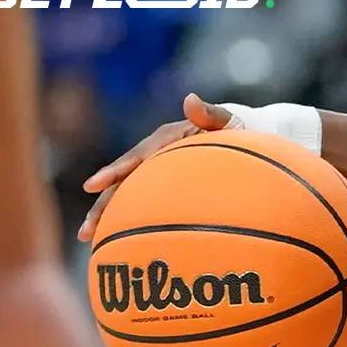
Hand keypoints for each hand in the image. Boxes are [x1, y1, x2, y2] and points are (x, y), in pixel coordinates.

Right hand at [77, 95, 321, 242]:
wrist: (260, 140)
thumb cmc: (246, 129)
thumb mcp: (232, 120)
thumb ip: (212, 114)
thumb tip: (190, 99)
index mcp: (167, 141)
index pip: (137, 157)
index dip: (115, 170)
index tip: (94, 185)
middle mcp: (159, 158)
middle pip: (125, 184)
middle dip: (103, 207)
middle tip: (85, 232)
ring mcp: (164, 175)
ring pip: (132, 198)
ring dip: (111, 219)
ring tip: (90, 242)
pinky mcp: (172, 189)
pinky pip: (150, 206)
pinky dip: (136, 223)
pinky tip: (126, 247)